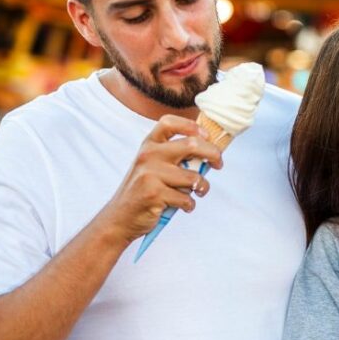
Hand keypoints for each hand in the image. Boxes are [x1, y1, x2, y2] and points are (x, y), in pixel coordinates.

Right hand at [98, 115, 223, 244]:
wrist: (120, 217)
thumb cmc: (144, 190)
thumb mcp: (152, 166)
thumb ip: (174, 156)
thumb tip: (209, 150)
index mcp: (149, 145)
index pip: (169, 122)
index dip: (192, 126)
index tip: (207, 136)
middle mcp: (148, 155)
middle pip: (192, 145)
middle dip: (213, 154)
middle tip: (218, 164)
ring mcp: (150, 174)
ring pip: (194, 177)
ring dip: (202, 187)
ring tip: (197, 192)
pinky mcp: (154, 194)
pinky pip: (186, 199)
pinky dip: (190, 205)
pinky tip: (184, 206)